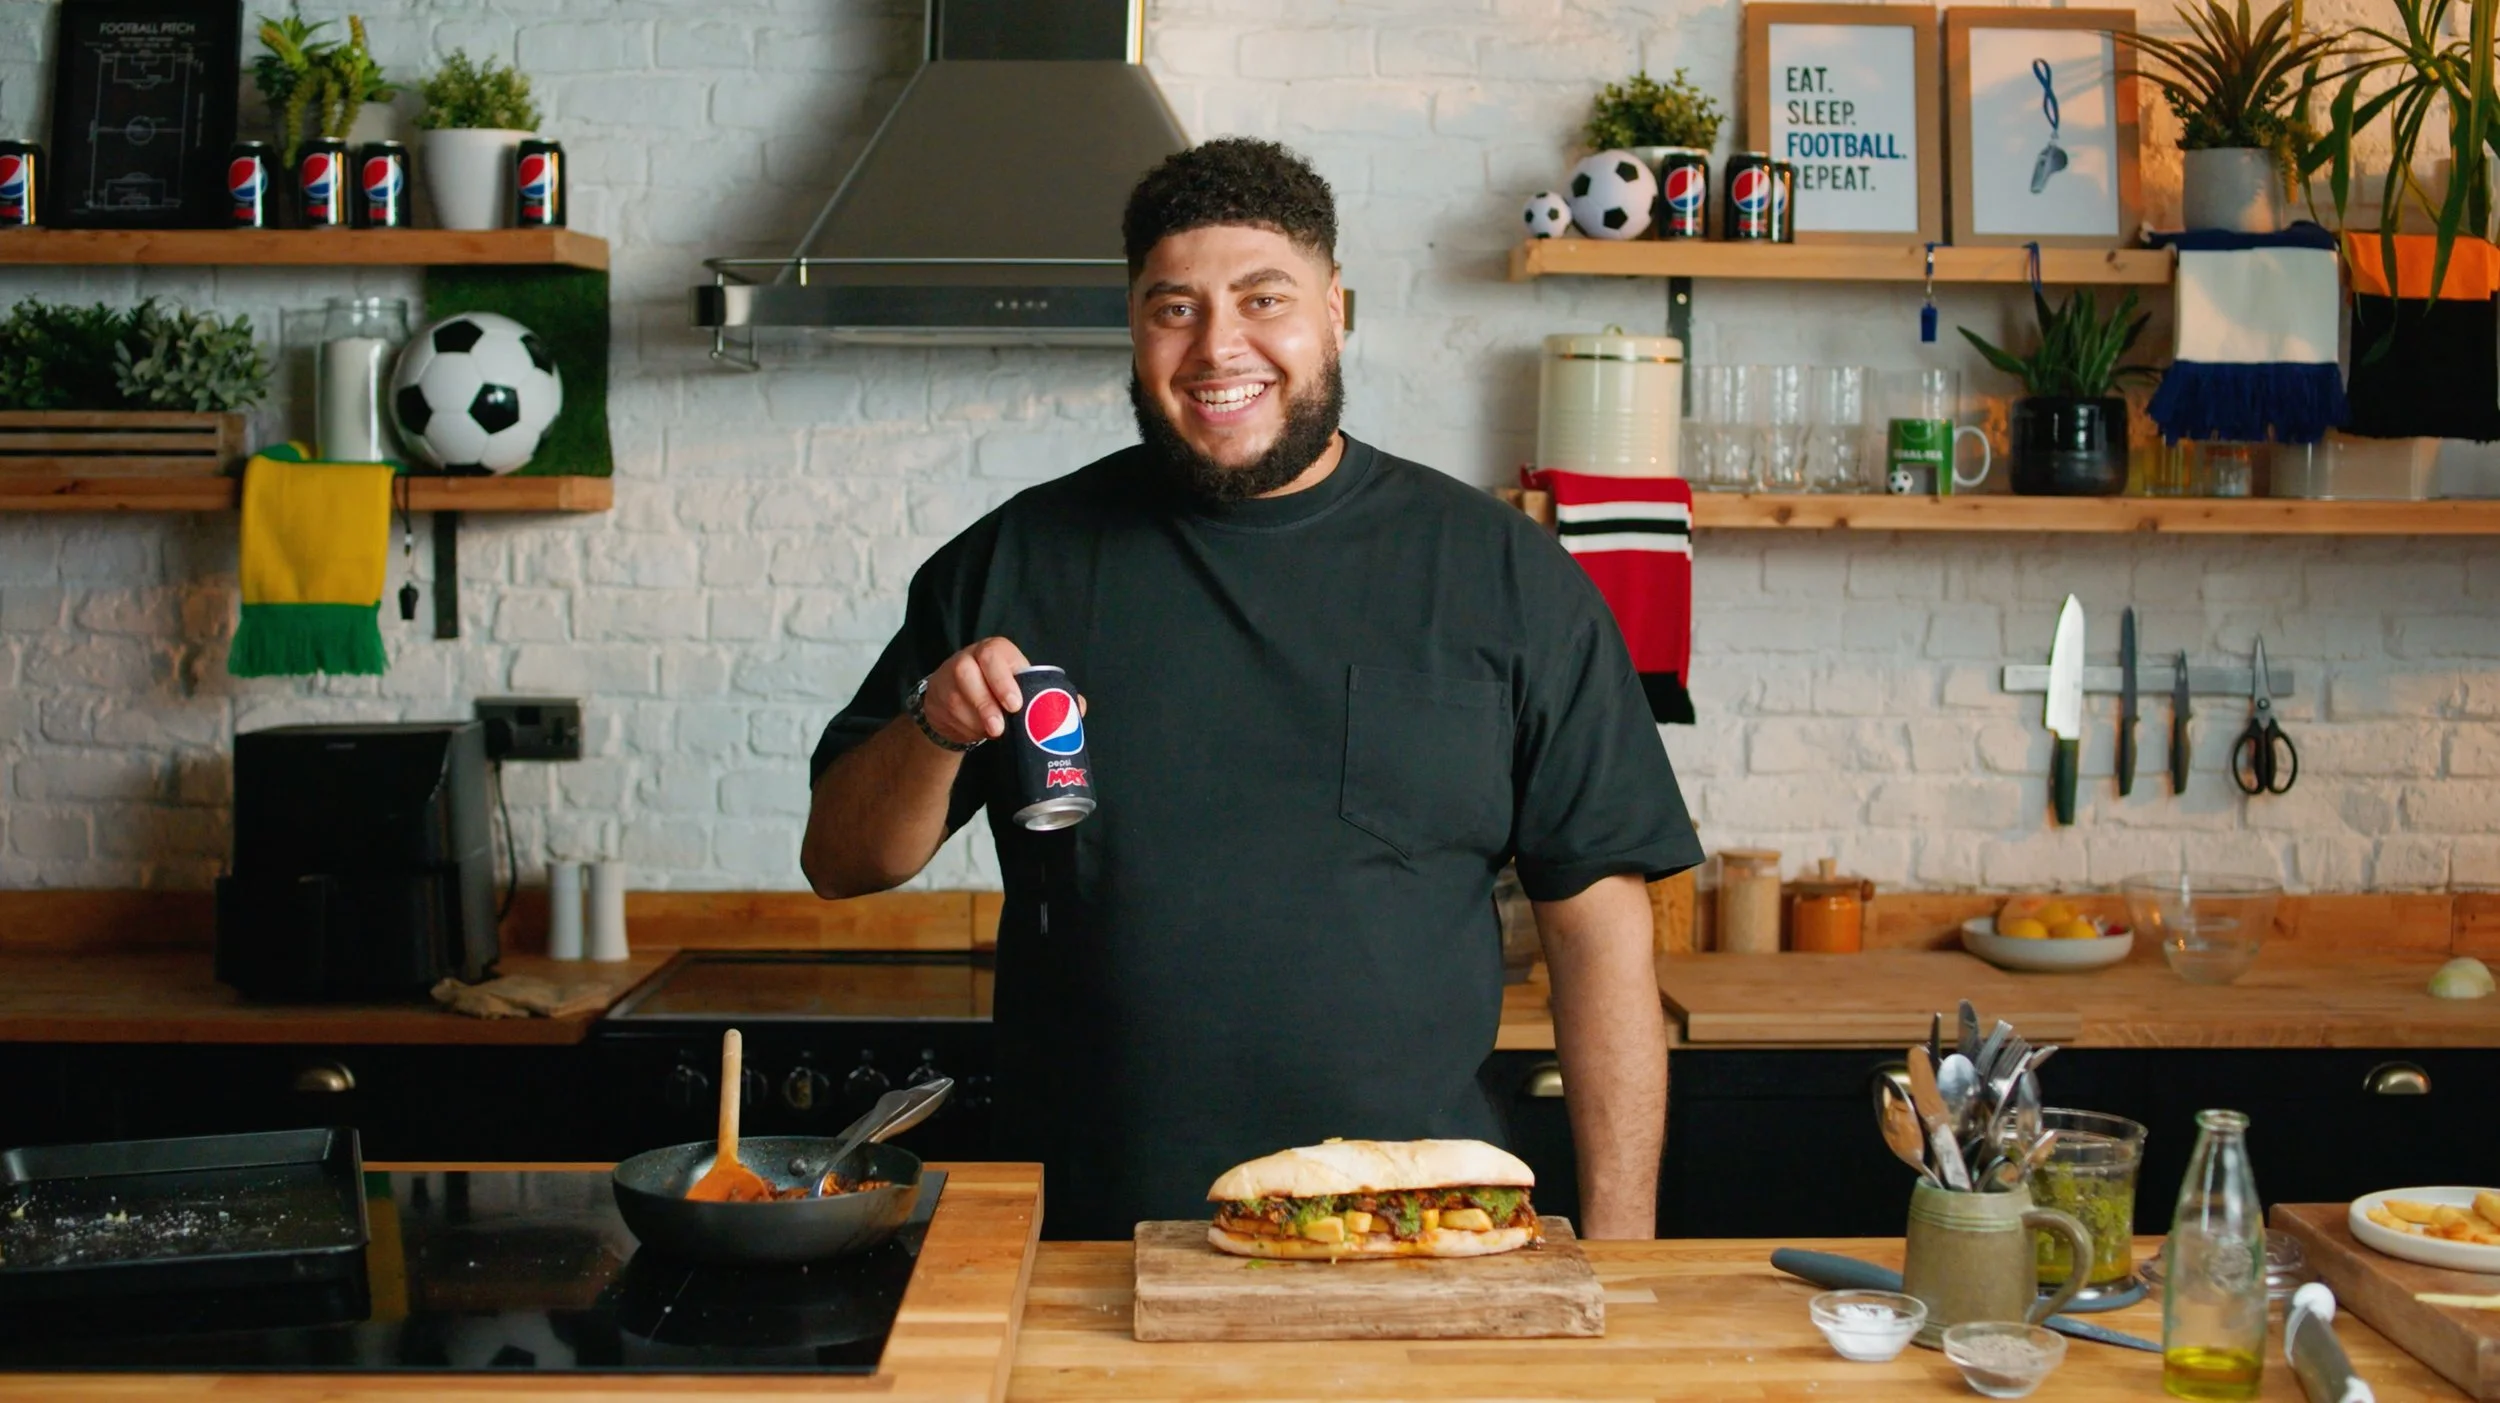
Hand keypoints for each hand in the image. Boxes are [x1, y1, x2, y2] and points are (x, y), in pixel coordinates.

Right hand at [919, 637, 1034, 746]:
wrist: (965, 691)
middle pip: (966, 673)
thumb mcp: (1015, 680)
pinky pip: (949, 714)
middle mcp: (967, 657)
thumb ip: (1025, 688)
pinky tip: (976, 730)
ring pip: (956, 698)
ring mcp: (948, 675)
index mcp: (992, 649)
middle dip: (984, 704)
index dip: (1003, 682)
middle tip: (998, 727)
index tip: (1015, 705)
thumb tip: (1044, 711)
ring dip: (976, 720)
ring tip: (992, 732)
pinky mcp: (935, 695)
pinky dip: (966, 727)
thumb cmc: (999, 686)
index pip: (992, 656)